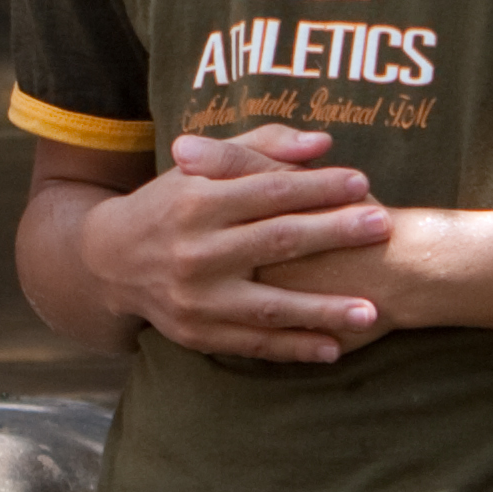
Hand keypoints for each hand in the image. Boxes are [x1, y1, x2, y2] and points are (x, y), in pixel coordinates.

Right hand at [77, 125, 394, 364]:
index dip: (319, 186)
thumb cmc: (171, 203)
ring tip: (373, 310)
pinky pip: (253, 344)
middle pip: (278, 240)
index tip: (363, 183)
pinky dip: (294, 348)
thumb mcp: (204, 167)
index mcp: (197, 201)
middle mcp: (195, 250)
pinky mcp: (195, 333)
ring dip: (324, 310)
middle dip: (335, 234)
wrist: (108, 261)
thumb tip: (324, 143)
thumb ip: (263, 148)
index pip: (270, 189)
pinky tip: (334, 348)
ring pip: (270, 305)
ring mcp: (195, 297)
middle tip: (384, 227)